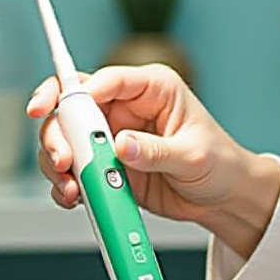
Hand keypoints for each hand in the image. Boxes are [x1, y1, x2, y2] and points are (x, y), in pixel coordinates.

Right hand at [28, 65, 279, 261]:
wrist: (223, 199)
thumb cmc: (219, 164)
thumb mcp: (192, 156)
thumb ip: (154, 151)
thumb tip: (120, 145)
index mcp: (152, 89)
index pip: (106, 80)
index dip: (76, 91)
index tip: (57, 108)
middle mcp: (127, 108)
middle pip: (72, 105)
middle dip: (58, 132)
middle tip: (63, 159)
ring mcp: (112, 136)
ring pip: (65, 138)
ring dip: (57, 161)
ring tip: (71, 187)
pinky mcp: (106, 164)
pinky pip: (74, 169)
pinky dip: (66, 183)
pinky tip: (74, 197)